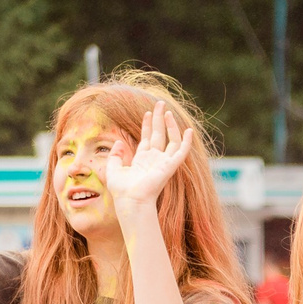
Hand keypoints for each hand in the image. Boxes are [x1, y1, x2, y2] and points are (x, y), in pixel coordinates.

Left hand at [104, 101, 193, 230]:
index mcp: (142, 160)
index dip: (148, 125)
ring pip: (171, 140)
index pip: (147, 138)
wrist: (130, 200)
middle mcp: (154, 160)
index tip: (148, 112)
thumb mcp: (113, 168)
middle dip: (159, 119)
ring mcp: (163, 163)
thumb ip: (116, 155)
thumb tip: (119, 142)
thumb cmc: (121, 189)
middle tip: (160, 104)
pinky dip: (186, 142)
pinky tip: (189, 130)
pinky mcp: (169, 167)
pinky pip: (181, 152)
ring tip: (167, 111)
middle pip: (159, 134)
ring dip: (170, 125)